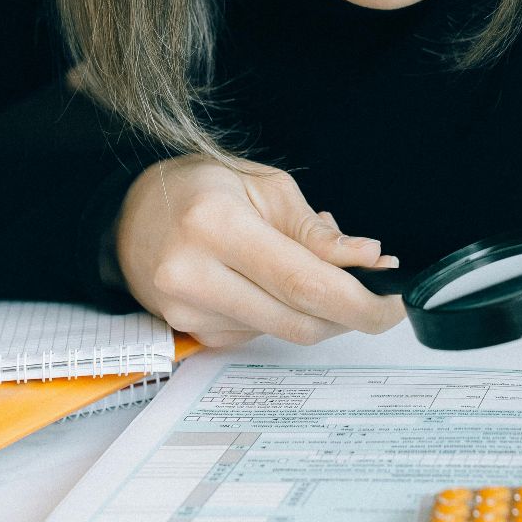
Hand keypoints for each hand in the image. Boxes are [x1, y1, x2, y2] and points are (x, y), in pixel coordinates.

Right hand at [115, 153, 406, 346]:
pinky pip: (258, 334)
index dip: (358, 300)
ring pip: (282, 332)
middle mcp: (193, 274)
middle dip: (349, 315)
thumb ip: (316, 231)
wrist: (129, 213)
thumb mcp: (264, 187)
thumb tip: (368, 259)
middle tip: (379, 298)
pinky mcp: (190, 332)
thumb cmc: (199, 188)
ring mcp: (187, 311)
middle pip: (297, 319)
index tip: (393, 301)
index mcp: (215, 226)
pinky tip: (273, 283)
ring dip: (318, 312)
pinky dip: (282, 314)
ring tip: (317, 271)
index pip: (302, 282)